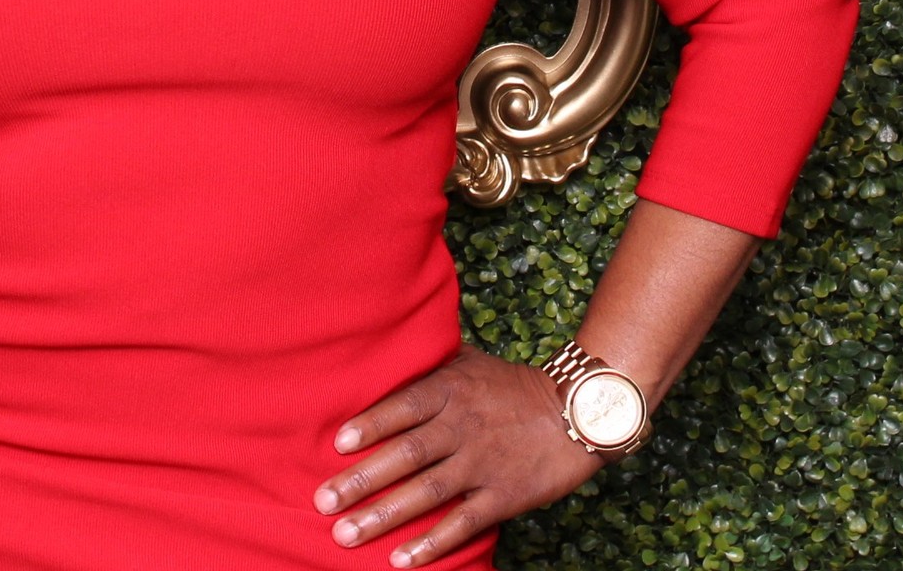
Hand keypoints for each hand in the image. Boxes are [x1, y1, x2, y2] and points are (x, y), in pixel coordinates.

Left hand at [314, 347, 602, 566]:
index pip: (404, 405)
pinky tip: (402, 559)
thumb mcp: (470, 362)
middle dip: (362, 480)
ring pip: (427, 492)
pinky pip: (464, 522)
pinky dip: (433, 542)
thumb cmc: (513, 386)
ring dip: (385, 515)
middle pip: (406, 454)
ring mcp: (483, 463)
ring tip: (346, 534)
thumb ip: (427, 363)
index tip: (338, 444)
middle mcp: (463, 426)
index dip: (371, 423)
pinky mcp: (504, 495)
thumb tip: (380, 352)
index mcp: (451, 390)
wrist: (579, 411)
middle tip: (323, 500)